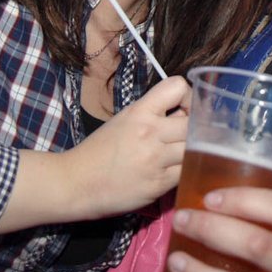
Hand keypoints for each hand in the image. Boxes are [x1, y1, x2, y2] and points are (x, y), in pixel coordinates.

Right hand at [65, 75, 190, 217]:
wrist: (75, 183)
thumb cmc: (98, 150)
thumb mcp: (124, 120)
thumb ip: (154, 115)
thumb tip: (184, 115)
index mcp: (139, 112)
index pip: (177, 86)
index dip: (188, 96)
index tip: (184, 108)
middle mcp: (149, 133)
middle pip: (194, 121)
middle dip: (196, 127)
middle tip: (187, 135)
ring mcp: (155, 160)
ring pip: (195, 148)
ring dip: (192, 150)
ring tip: (180, 154)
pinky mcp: (158, 184)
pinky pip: (186, 172)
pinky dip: (185, 170)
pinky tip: (173, 170)